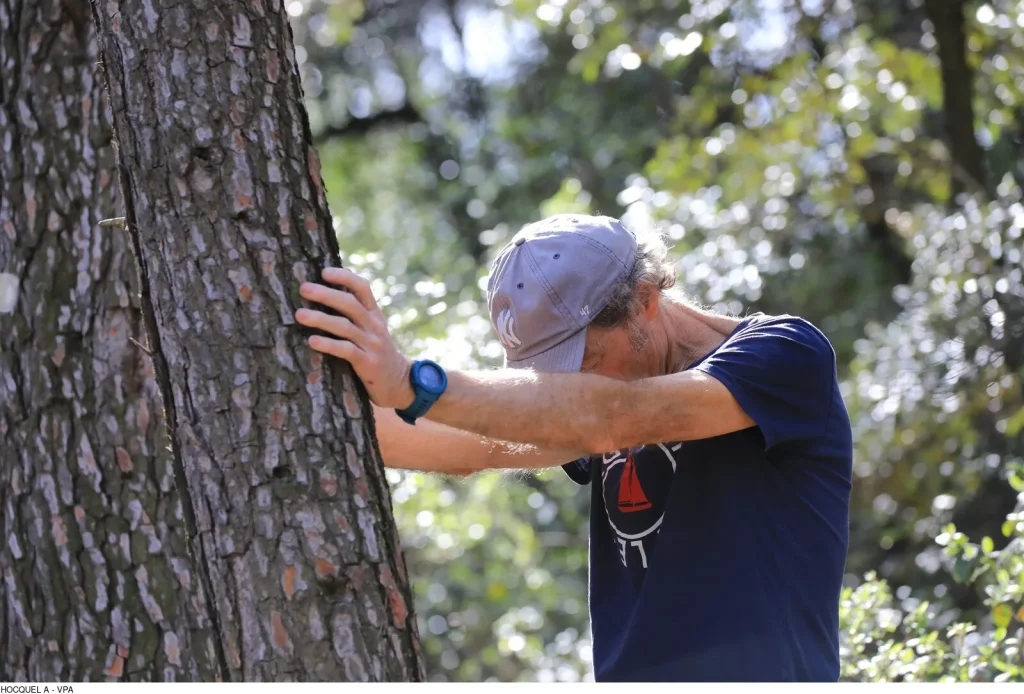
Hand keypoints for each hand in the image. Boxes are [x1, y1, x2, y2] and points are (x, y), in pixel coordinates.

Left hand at [295, 268, 414, 409]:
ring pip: (345, 326)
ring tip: (299, 315)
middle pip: (350, 304)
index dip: (344, 277)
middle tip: (304, 288)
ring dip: (320, 319)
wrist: (400, 382)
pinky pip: (346, 350)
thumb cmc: (376, 352)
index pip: (362, 288)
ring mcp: (372, 344)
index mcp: (374, 314)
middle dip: (326, 294)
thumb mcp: (372, 329)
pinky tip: (312, 341)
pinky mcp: (368, 363)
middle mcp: (374, 326)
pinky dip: (328, 344)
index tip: (324, 272)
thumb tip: (325, 294)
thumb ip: (356, 314)